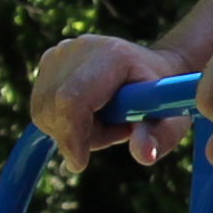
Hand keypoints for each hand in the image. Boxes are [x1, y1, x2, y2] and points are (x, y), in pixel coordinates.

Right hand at [29, 34, 184, 169]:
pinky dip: (62, 121)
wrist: (154, 71)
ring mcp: (61, 52)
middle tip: (118, 131)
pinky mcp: (49, 61)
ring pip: (44, 110)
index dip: (71, 135)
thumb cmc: (164, 99)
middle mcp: (79, 48)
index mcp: (111, 56)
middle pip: (54, 107)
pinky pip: (42, 106)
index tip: (79, 164)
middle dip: (78, 136)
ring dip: (72, 130)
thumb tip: (143, 154)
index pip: (72, 99)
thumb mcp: (171, 122)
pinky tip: (92, 114)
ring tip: (109, 121)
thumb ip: (157, 138)